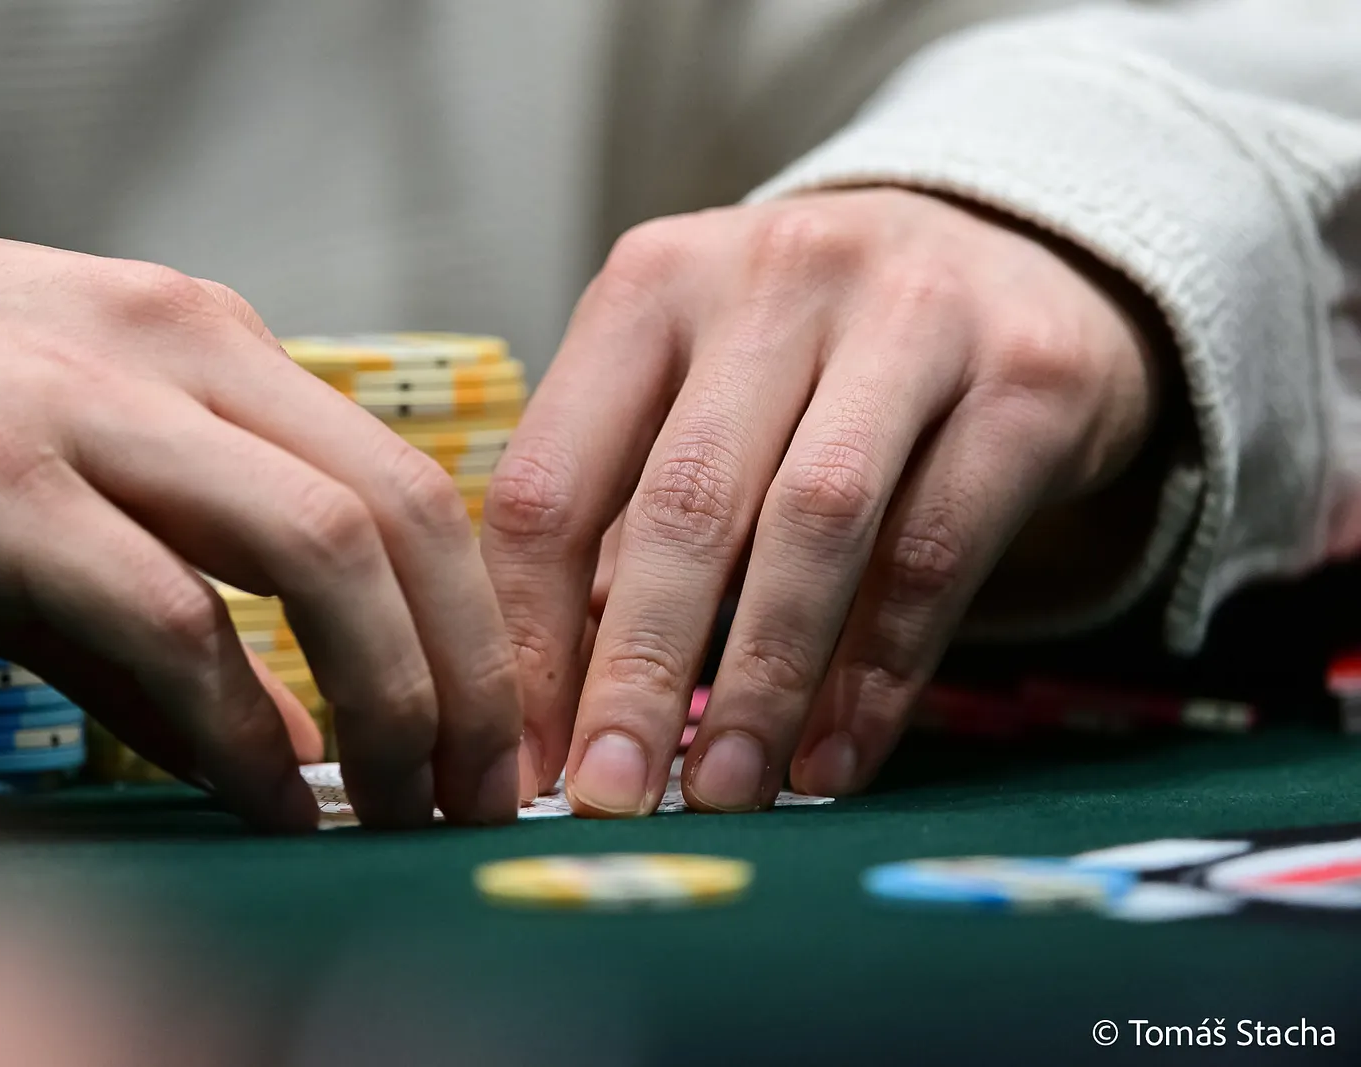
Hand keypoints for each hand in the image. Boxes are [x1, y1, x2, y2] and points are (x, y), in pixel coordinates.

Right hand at [0, 202, 520, 828]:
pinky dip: (242, 725)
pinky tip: (269, 801)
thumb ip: (168, 622)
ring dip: (393, 699)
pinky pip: (173, 617)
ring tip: (405, 807)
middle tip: (489, 787)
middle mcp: (182, 355)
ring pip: (323, 550)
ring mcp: (94, 410)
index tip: (496, 727)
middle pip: (406, 511)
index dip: (476, 616)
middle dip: (472, 671)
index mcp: (213, 342)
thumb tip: (273, 760)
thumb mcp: (63, 475)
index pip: (409, 477)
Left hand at [484, 188, 1160, 812]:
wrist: (1015, 258)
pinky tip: (836, 760)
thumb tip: (562, 701)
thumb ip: (629, 515)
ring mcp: (911, 313)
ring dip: (761, 680)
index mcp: (654, 282)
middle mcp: (775, 276)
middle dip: (637, 670)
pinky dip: (879, 673)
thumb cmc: (815, 354)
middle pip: (685, 502)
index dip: (530, 633)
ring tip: (728, 792)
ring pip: (815, 524)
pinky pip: (938, 552)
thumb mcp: (702, 388)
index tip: (530, 752)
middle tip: (612, 796)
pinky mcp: (1028, 379)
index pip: (553, 476)